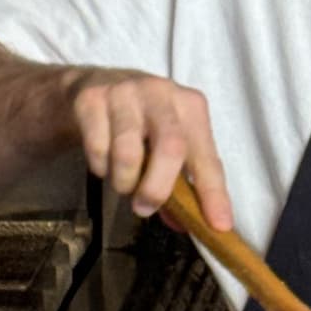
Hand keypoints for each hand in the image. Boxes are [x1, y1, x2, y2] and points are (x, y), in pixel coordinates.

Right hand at [70, 68, 233, 232]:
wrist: (92, 84)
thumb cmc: (140, 121)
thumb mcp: (165, 143)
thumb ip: (178, 183)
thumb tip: (184, 224)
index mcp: (190, 105)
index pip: (207, 155)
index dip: (213, 192)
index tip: (218, 225)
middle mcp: (161, 92)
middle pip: (171, 148)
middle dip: (158, 188)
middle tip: (144, 208)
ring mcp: (125, 92)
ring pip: (128, 152)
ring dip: (124, 181)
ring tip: (122, 182)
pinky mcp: (91, 98)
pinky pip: (98, 147)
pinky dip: (100, 166)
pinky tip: (102, 162)